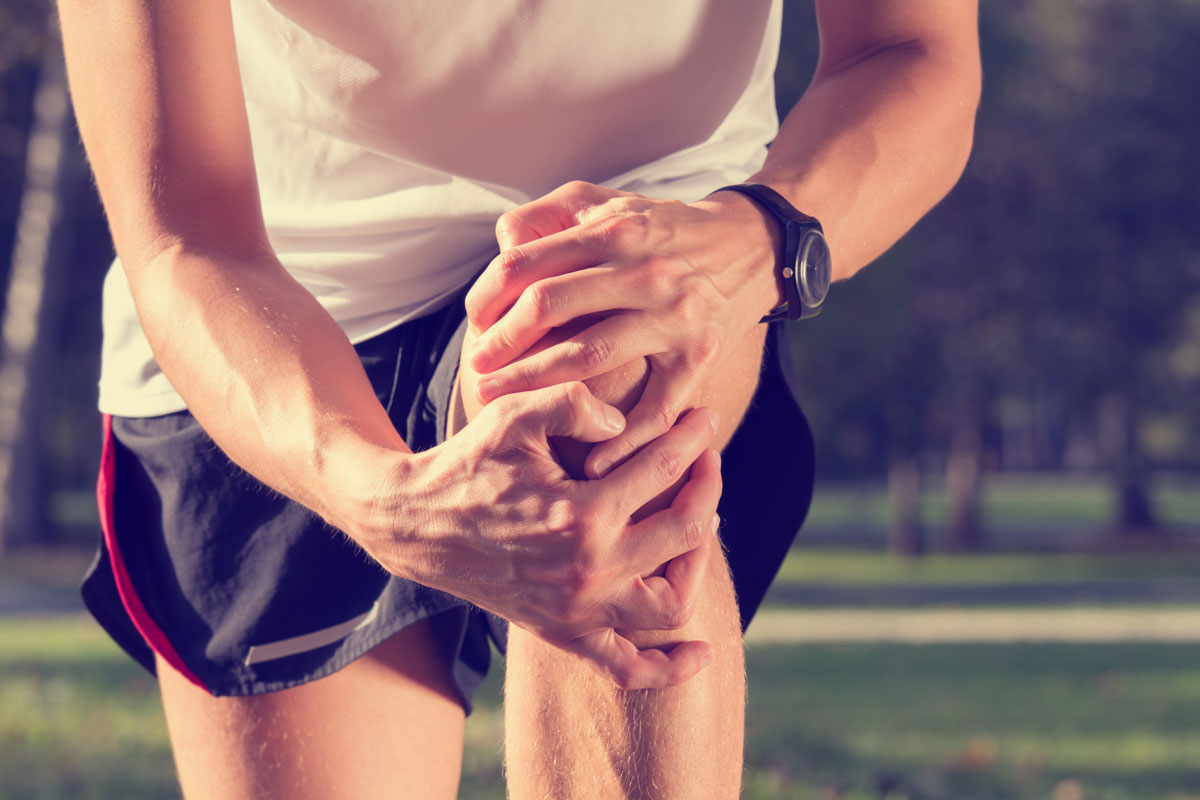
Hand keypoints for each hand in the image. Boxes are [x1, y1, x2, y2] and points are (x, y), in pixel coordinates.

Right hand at [355, 381, 723, 689]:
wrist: (416, 523)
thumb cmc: (468, 462)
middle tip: (706, 460)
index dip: (693, 438)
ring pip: (671, 604)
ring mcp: (577, 611)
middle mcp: (587, 572)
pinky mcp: (563, 633)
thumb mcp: (514, 414)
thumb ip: (574, 402)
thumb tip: (628, 422)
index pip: (665, 470)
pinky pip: (626, 669)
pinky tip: (701, 652)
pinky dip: (669, 668)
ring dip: (698, 564)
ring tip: (698, 528)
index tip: (706, 418)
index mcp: (581, 514)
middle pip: (686, 533)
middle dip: (707, 488)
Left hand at [464, 180, 778, 477]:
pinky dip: (622, 439)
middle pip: (548, 307)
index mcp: (613, 231)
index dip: (487, 296)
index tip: (474, 324)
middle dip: (501, 344)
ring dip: (536, 384)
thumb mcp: (607, 202)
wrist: (753, 245)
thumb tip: (501, 247)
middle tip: (477, 372)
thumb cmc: (664, 228)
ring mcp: (673, 317)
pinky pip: (655, 407)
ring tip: (502, 404)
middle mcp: (643, 270)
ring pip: (589, 356)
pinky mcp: (699, 357)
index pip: (527, 263)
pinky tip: (589, 459)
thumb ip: (549, 215)